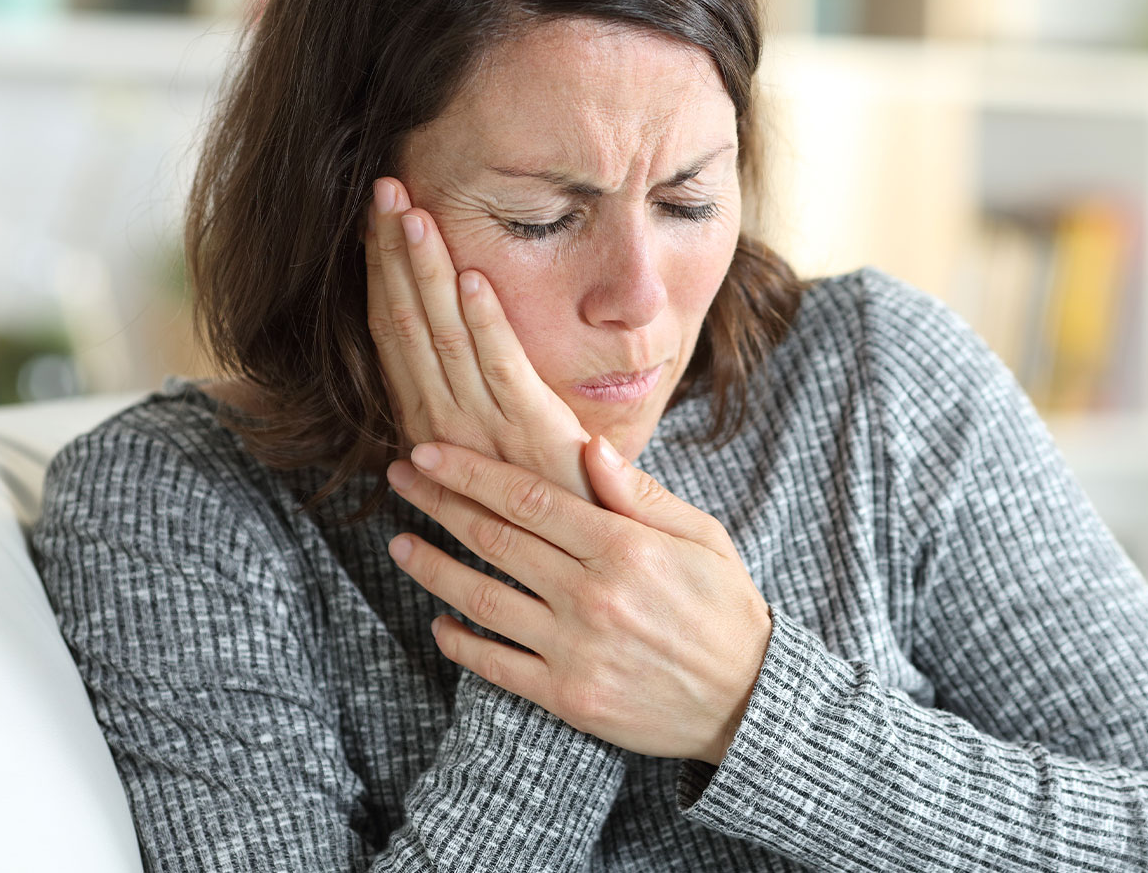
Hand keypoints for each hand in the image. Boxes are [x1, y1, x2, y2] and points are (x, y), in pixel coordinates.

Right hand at [365, 176, 593, 500]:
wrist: (580, 559)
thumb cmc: (540, 502)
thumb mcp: (485, 462)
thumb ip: (454, 433)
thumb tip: (402, 460)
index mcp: (426, 421)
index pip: (391, 332)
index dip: (379, 271)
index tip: (372, 216)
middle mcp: (442, 421)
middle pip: (405, 321)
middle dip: (392, 252)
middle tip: (384, 186)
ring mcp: (484, 426)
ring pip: (443, 334)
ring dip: (426, 271)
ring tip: (412, 212)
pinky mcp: (533, 430)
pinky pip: (502, 366)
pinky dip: (486, 320)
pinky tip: (473, 276)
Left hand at [385, 435, 772, 765]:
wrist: (748, 699)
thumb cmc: (725, 607)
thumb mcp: (701, 536)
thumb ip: (640, 493)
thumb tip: (588, 446)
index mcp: (624, 547)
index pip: (528, 498)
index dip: (470, 473)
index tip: (429, 453)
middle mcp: (593, 595)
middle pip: (495, 539)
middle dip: (438, 504)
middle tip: (400, 479)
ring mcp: (575, 649)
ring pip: (483, 600)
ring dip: (433, 569)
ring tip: (399, 545)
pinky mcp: (568, 697)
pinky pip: (496, 666)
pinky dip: (460, 643)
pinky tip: (440, 622)